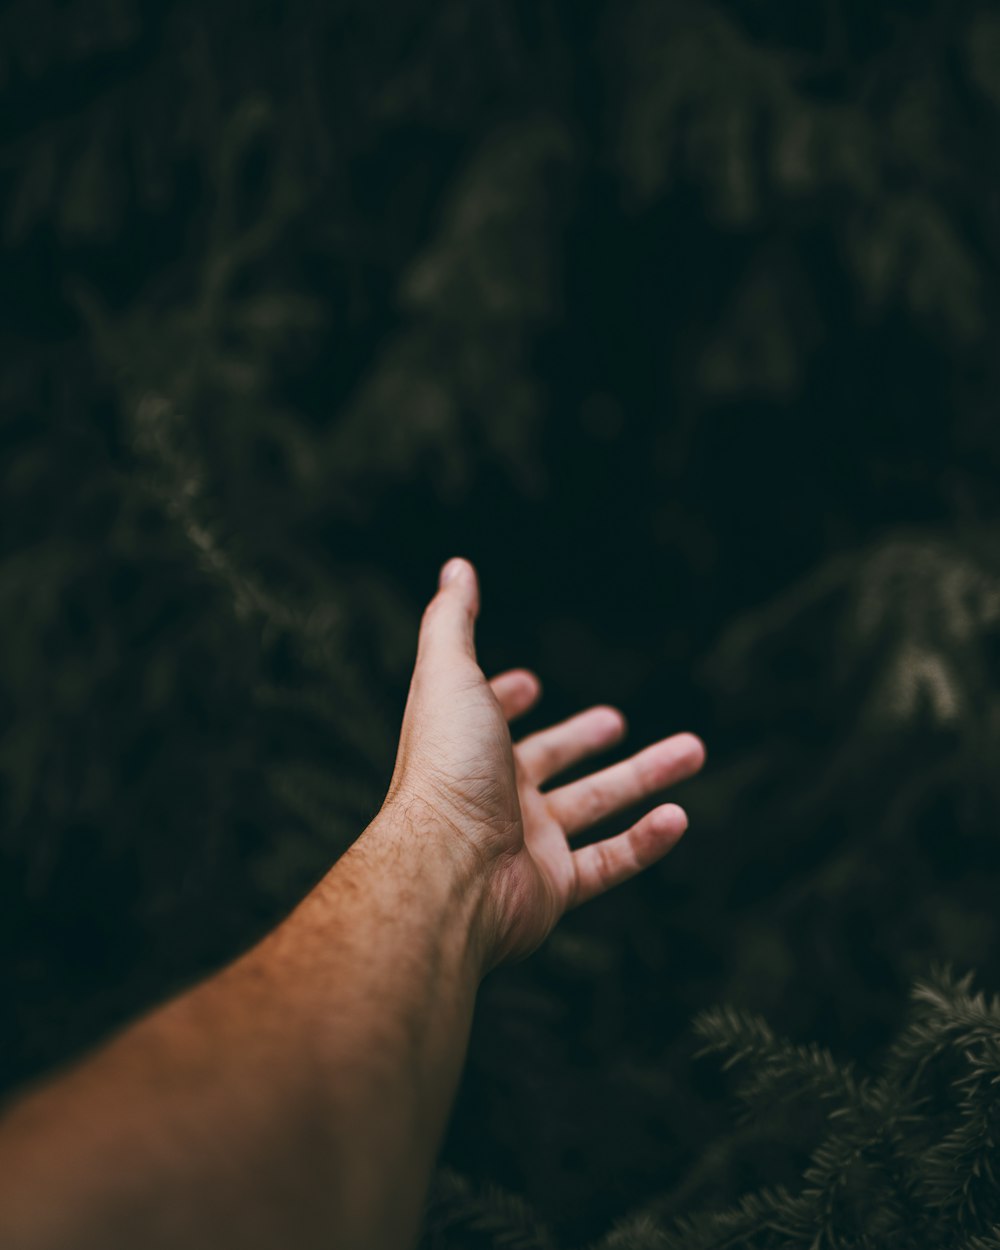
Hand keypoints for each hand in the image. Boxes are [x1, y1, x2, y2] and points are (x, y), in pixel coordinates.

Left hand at [383, 557, 705, 970]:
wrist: (447, 870)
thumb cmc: (446, 769)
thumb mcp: (450, 675)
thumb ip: (453, 621)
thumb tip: (457, 566)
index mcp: (468, 746)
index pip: (487, 715)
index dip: (504, 698)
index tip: (530, 684)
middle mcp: (493, 794)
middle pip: (548, 761)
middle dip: (582, 739)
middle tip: (614, 720)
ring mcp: (525, 843)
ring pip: (595, 806)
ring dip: (644, 777)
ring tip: (694, 750)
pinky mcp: (553, 886)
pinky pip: (610, 862)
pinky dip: (646, 842)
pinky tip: (679, 816)